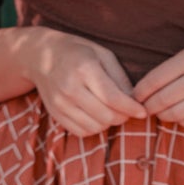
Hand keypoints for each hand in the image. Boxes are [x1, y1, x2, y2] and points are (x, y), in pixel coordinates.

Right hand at [31, 32, 149, 136]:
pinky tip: (97, 116)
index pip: (113, 97)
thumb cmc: (78, 52)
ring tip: (112, 111)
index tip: (143, 111)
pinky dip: (94, 128)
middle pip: (106, 116)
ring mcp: (60, 103)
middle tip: (127, 110)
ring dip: (109, 123)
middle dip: (123, 117)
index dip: (131, 108)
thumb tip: (134, 100)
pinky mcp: (55, 114)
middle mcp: (70, 87)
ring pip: (95, 127)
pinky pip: (81, 131)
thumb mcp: (103, 54)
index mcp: (84, 68)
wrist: (40, 56)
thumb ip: (119, 77)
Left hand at [131, 35, 183, 127]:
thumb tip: (140, 94)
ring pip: (177, 114)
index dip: (140, 92)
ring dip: (164, 116)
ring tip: (161, 112)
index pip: (155, 79)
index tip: (134, 98)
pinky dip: (182, 122)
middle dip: (149, 107)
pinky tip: (180, 115)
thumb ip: (168, 71)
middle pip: (164, 99)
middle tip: (145, 108)